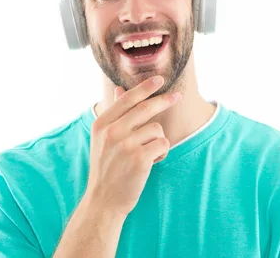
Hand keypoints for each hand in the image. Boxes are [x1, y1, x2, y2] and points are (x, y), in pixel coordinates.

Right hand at [85, 75, 180, 217]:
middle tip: (177, 97)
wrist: (104, 199)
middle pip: (145, 108)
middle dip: (164, 101)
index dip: (144, 87)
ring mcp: (125, 145)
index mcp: (102, 124)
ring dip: (158, 141)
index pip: (127, 99)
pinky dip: (161, 154)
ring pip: (157, 129)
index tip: (159, 79)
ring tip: (147, 154)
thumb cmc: (106, 167)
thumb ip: (113, 113)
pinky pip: (163, 144)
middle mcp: (112, 132)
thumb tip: (118, 88)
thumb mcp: (102, 138)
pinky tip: (150, 162)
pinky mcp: (139, 159)